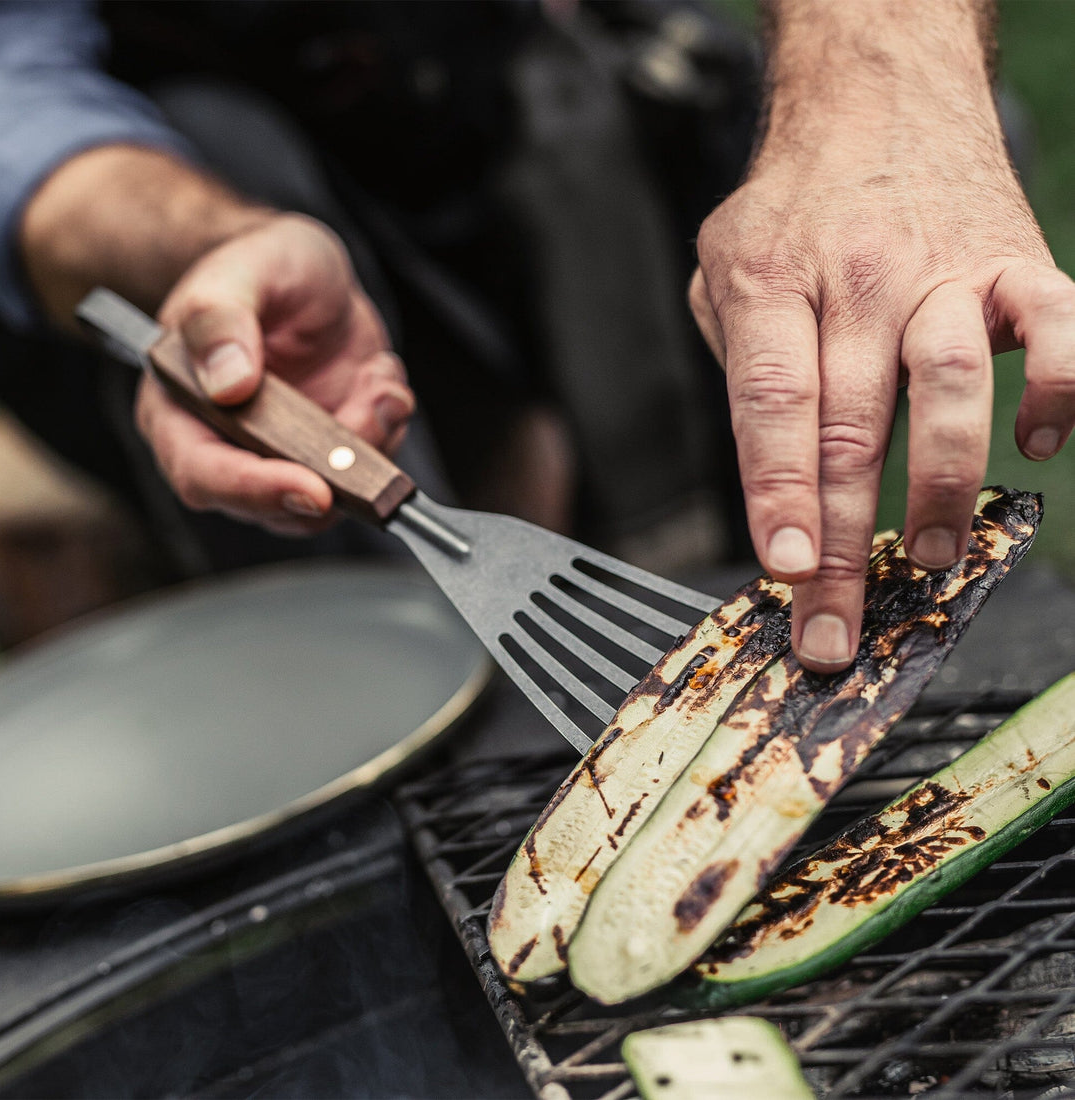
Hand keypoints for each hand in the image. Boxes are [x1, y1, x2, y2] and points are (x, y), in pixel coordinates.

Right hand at [135, 213, 414, 534]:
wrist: (306, 272)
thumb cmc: (259, 266)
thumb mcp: (242, 270)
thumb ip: (221, 319)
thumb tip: (228, 384)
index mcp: (179, 408)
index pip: (203, 474)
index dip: (256, 490)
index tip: (312, 488)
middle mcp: (225, 445)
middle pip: (271, 505)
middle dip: (333, 474)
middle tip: (370, 414)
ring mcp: (281, 456)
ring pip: (329, 501)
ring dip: (370, 446)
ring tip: (376, 380)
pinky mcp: (329, 456)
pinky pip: (367, 472)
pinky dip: (386, 429)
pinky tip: (378, 378)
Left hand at [689, 1, 1074, 672]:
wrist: (876, 98)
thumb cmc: (794, 207)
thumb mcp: (724, 273)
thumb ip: (739, 369)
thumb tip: (766, 483)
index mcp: (772, 285)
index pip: (771, 408)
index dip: (777, 496)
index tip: (786, 571)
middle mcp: (858, 280)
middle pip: (848, 429)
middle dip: (842, 545)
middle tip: (837, 627)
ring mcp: (943, 271)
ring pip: (948, 385)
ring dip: (939, 484)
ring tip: (926, 554)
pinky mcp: (1016, 264)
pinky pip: (1059, 331)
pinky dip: (1060, 391)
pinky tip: (1039, 444)